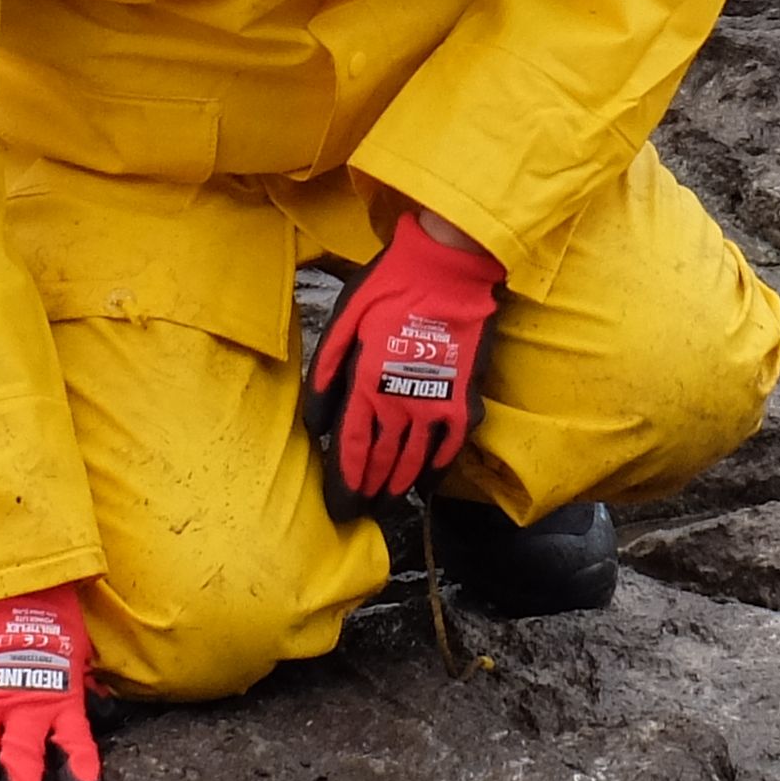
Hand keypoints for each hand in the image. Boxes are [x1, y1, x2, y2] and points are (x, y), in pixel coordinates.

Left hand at [300, 209, 503, 516]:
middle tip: (359, 514)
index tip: (338, 510)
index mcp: (367, 384)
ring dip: (397, 487)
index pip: (351, 450)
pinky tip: (427, 483)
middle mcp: (401, 404)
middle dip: (367, 492)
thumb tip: (314, 423)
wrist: (449, 267)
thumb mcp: (344, 318)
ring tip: (386, 504)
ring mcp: (436, 405)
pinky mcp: (464, 399)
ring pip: (413, 462)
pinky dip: (438, 470)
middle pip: (380, 463)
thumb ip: (326, 372)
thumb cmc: (391, 286)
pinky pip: (451, 447)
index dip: (343, 484)